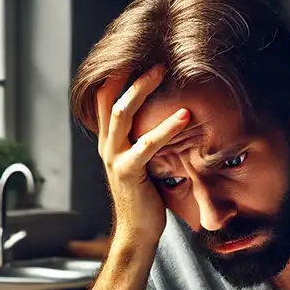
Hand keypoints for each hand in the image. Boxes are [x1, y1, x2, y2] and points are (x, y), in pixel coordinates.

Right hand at [95, 65, 190, 244]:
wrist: (138, 232)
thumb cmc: (145, 199)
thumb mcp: (142, 163)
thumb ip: (144, 142)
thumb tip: (166, 119)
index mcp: (109, 144)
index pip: (104, 101)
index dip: (115, 76)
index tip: (134, 57)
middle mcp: (107, 147)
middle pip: (109, 99)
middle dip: (130, 75)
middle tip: (155, 60)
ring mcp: (114, 158)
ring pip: (122, 114)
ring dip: (142, 89)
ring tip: (163, 72)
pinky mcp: (128, 172)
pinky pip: (147, 144)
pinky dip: (167, 127)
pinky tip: (185, 116)